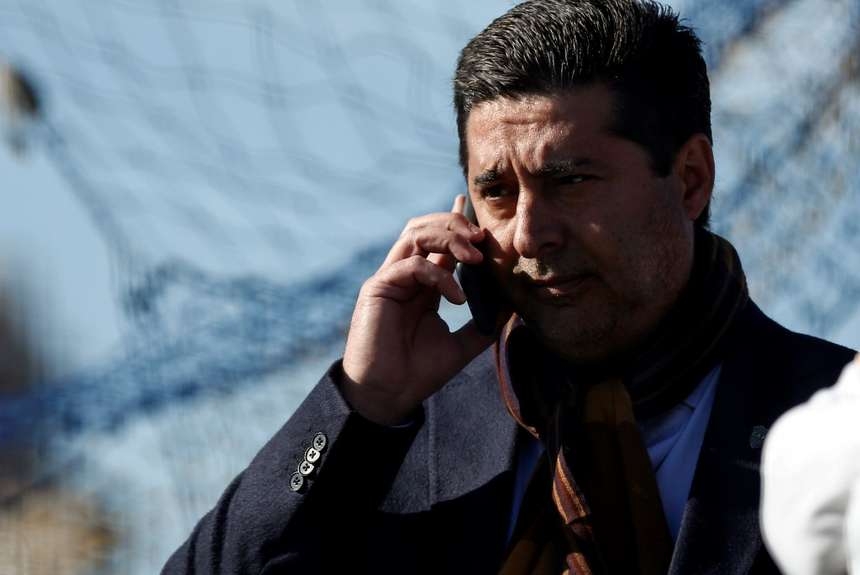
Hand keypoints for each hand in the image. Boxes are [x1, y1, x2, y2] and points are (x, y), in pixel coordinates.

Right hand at [341, 196, 498, 424]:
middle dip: (455, 225)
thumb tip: (513, 304)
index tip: (470, 205)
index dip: (455, 222)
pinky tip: (457, 298)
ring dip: (448, 238)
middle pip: (425, 228)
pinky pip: (412, 265)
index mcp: (422, 284)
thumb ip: (485, 323)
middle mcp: (405, 275)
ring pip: (415, 234)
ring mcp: (390, 278)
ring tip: (474, 257)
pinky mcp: (378, 287)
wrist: (389, 395)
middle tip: (482, 238)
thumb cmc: (418, 372)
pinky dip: (439, 275)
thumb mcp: (462, 345)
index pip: (439, 243)